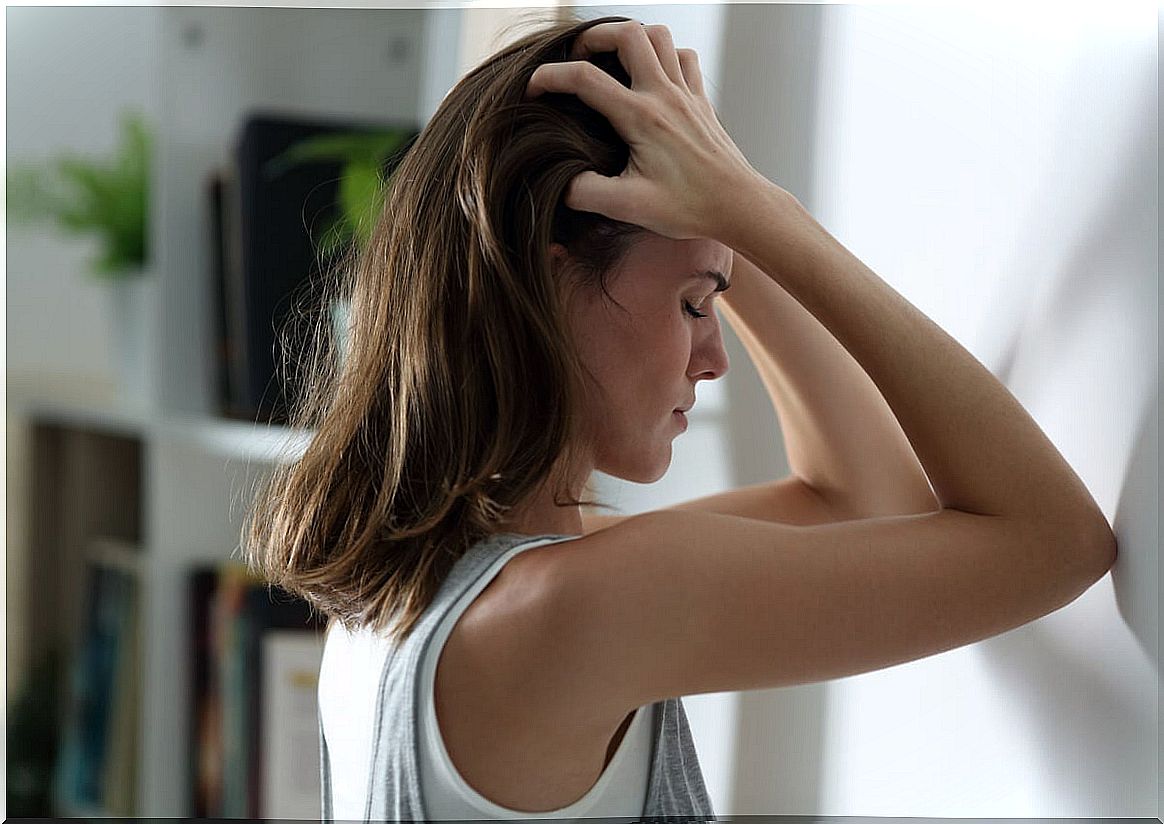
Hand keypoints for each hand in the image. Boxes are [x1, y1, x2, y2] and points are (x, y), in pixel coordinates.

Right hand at [525, 20, 764, 241]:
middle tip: (578, 58)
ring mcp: (686, 94)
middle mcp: (664, 96)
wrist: (738, 206)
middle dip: (595, 37)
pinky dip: (664, 54)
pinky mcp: (701, 101)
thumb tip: (561, 183)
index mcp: (642, 118)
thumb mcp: (629, 207)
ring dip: (631, 38)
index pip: (585, 79)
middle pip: (628, 35)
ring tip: (612, 58)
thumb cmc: (688, 207)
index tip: (533, 90)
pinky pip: (684, 57)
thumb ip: (587, 193)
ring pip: (659, 37)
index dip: (550, 78)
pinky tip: (652, 75)